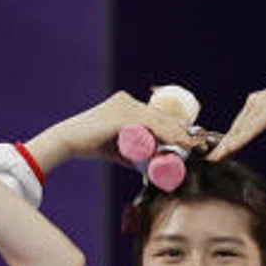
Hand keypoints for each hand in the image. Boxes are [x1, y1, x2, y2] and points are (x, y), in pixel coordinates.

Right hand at [45, 91, 201, 164]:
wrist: (68, 141)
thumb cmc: (88, 144)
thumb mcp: (114, 147)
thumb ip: (127, 153)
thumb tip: (139, 165)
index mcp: (126, 103)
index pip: (157, 113)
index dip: (175, 124)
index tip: (189, 137)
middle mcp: (127, 100)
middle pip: (161, 115)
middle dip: (181, 130)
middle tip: (196, 144)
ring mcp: (124, 106)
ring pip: (158, 120)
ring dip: (177, 133)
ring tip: (191, 145)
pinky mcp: (120, 117)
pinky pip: (149, 124)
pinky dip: (164, 133)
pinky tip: (176, 142)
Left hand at [209, 75, 265, 158]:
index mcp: (255, 103)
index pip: (239, 126)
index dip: (228, 141)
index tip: (219, 153)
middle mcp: (253, 103)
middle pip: (235, 129)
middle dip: (222, 146)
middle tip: (209, 160)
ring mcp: (259, 106)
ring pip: (240, 130)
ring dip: (226, 146)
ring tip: (215, 158)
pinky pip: (250, 130)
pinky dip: (239, 140)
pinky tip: (230, 149)